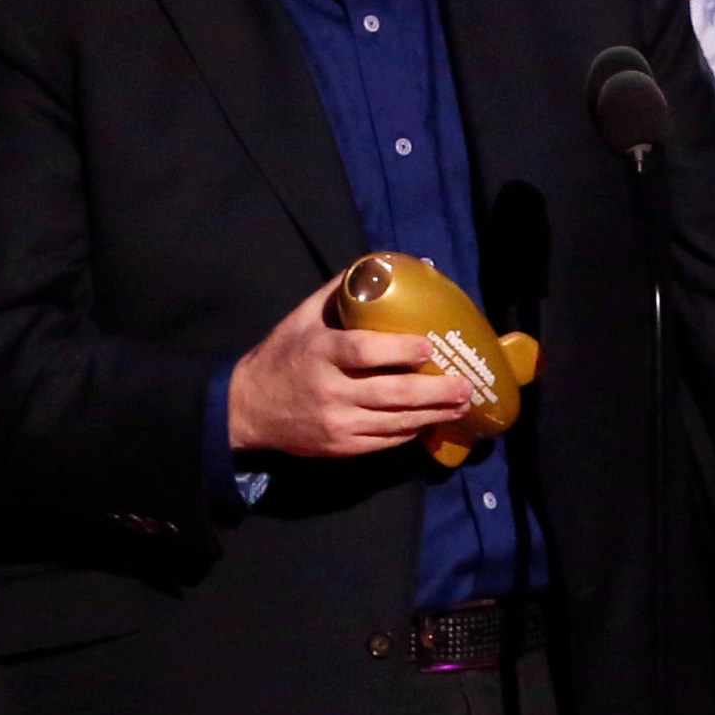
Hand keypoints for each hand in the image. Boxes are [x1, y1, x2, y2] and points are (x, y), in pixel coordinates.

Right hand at [226, 277, 472, 455]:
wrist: (248, 408)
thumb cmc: (282, 354)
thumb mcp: (303, 317)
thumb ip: (341, 293)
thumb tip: (382, 267)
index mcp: (319, 352)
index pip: (364, 352)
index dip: (400, 350)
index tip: (429, 345)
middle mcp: (329, 390)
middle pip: (391, 393)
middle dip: (434, 391)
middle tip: (465, 384)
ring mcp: (336, 423)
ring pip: (395, 422)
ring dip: (434, 414)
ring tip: (462, 403)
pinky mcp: (339, 447)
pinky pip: (384, 441)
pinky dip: (411, 431)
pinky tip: (431, 421)